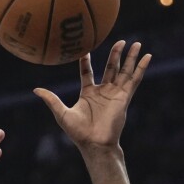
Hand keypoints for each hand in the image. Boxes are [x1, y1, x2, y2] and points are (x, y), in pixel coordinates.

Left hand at [34, 40, 151, 152]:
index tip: (85, 49)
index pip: (87, 72)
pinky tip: (148, 56)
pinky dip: (141, 68)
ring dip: (131, 57)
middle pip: (111, 68)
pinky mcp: (124, 97)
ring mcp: (115, 93)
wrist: (95, 143)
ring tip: (137, 43)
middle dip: (115, 54)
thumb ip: (51, 100)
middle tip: (120, 40)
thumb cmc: (78, 132)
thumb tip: (35, 90)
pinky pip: (134, 80)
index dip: (86, 61)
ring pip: (124, 71)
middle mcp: (103, 91)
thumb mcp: (62, 113)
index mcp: (88, 93)